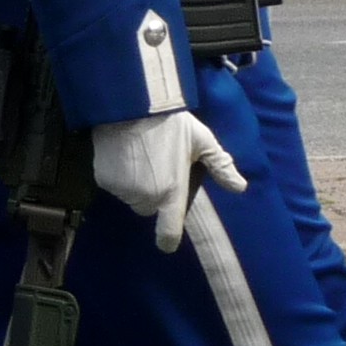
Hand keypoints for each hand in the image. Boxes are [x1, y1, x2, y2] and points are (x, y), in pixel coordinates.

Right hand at [91, 109, 247, 253]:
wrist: (131, 104)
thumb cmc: (171, 123)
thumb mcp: (201, 140)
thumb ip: (220, 165)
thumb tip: (241, 187)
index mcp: (171, 192)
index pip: (169, 232)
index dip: (168, 239)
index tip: (168, 241)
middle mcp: (146, 197)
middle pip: (151, 208)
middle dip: (155, 195)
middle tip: (159, 168)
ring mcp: (123, 190)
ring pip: (132, 197)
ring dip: (137, 186)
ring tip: (142, 158)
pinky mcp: (103, 179)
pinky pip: (115, 186)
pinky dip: (119, 176)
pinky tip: (125, 155)